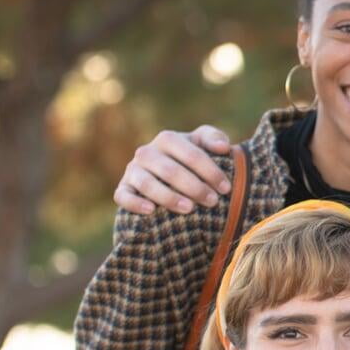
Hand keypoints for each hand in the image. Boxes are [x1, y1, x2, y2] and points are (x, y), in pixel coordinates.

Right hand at [113, 125, 232, 214]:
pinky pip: (123, 196)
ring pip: (147, 184)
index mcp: (167, 139)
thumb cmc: (190, 158)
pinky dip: (135, 203)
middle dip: (194, 187)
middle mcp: (146, 152)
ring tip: (189, 208)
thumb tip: (223, 147)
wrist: (165, 173)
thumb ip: (214, 138)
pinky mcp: (123, 188)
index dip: (210, 171)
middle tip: (213, 201)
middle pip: (170, 170)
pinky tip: (151, 210)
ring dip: (169, 197)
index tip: (226, 188)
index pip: (191, 154)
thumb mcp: (202, 144)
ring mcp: (132, 170)